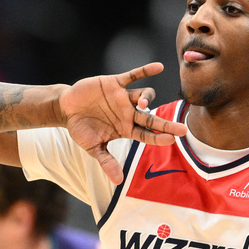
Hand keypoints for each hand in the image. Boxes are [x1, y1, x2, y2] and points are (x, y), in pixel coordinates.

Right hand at [57, 62, 187, 183]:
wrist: (66, 109)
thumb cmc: (81, 129)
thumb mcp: (92, 147)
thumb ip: (106, 161)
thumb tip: (117, 181)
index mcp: (126, 129)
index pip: (146, 135)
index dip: (158, 137)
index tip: (171, 140)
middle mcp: (129, 114)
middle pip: (151, 119)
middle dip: (166, 124)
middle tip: (182, 129)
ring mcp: (124, 98)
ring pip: (143, 96)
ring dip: (147, 99)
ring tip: (143, 104)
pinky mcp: (115, 83)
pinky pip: (133, 75)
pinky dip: (145, 71)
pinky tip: (159, 67)